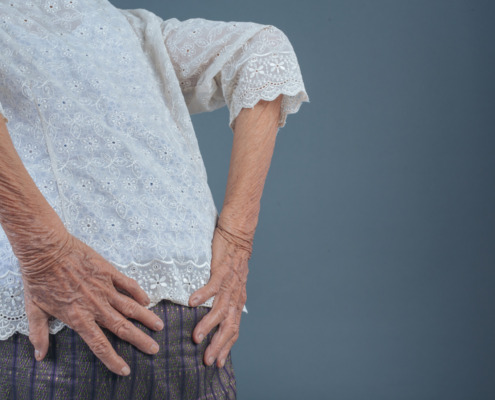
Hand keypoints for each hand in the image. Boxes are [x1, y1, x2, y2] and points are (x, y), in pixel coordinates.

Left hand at [20, 231, 164, 375]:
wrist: (46, 250)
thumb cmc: (38, 279)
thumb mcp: (34, 309)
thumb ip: (39, 334)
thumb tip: (40, 356)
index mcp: (78, 318)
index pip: (100, 344)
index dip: (113, 359)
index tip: (125, 370)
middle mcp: (96, 306)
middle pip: (123, 327)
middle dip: (140, 340)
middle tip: (154, 348)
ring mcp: (104, 288)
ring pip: (130, 307)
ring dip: (146, 318)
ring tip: (159, 326)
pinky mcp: (108, 272)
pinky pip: (128, 284)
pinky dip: (139, 293)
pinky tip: (147, 301)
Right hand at [188, 223, 249, 367]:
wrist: (238, 236)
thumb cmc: (231, 261)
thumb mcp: (231, 285)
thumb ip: (224, 300)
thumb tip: (215, 316)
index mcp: (237, 300)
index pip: (234, 329)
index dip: (227, 346)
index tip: (218, 363)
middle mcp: (235, 295)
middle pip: (229, 325)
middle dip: (218, 344)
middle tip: (207, 360)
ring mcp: (230, 283)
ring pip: (220, 309)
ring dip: (208, 324)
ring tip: (196, 337)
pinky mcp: (222, 270)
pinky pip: (212, 285)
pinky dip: (203, 295)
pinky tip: (191, 303)